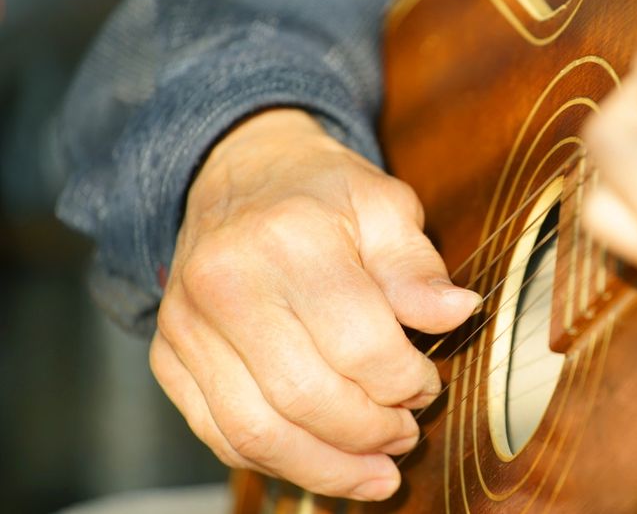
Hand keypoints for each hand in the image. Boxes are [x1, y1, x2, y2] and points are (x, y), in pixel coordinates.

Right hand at [150, 109, 480, 499]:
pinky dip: (277, 462)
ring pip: (257, 434)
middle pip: (306, 398)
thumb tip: (458, 312)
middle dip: (371, 433)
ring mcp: (186, 326)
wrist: (237, 173)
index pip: (360, 346)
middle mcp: (225, 284)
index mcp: (289, 240)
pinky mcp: (168, 358)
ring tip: (375, 473)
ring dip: (327, 468)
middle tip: (406, 434)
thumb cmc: (321, 193)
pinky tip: (321, 460)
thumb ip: (417, 267)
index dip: (406, 383)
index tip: (427, 386)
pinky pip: (220, 435)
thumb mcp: (384, 206)